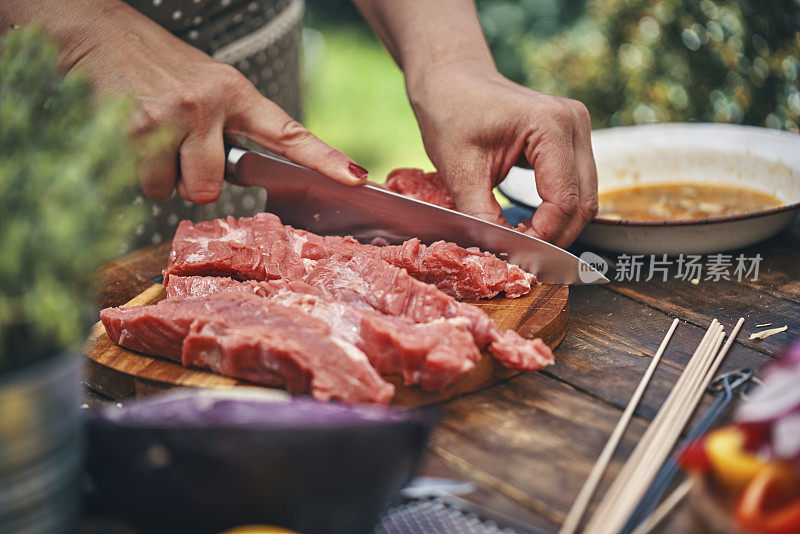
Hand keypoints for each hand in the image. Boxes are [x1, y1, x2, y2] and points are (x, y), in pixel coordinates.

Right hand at [61, 1, 367, 202]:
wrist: (100, 32)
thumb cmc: (160, 68)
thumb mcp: (210, 87)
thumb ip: (230, 126)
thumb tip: (235, 178)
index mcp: (237, 94)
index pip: (288, 133)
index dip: (325, 159)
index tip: (356, 178)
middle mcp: (209, 104)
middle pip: (212, 188)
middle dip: (193, 182)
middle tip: (179, 151)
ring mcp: (172, 117)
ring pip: (175, 189)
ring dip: (160, 175)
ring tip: (152, 137)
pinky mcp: (135, 129)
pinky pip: (144, 183)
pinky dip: (135, 171)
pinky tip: (130, 137)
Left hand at [407, 62, 597, 246]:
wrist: (451, 80)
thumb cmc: (450, 114)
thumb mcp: (460, 172)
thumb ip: (482, 217)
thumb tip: (500, 256)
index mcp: (550, 125)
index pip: (563, 200)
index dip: (543, 235)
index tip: (515, 254)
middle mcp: (574, 122)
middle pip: (584, 202)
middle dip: (555, 235)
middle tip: (521, 255)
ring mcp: (578, 127)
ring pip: (586, 197)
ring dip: (559, 225)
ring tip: (523, 239)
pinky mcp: (572, 138)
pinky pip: (576, 184)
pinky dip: (558, 209)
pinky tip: (531, 222)